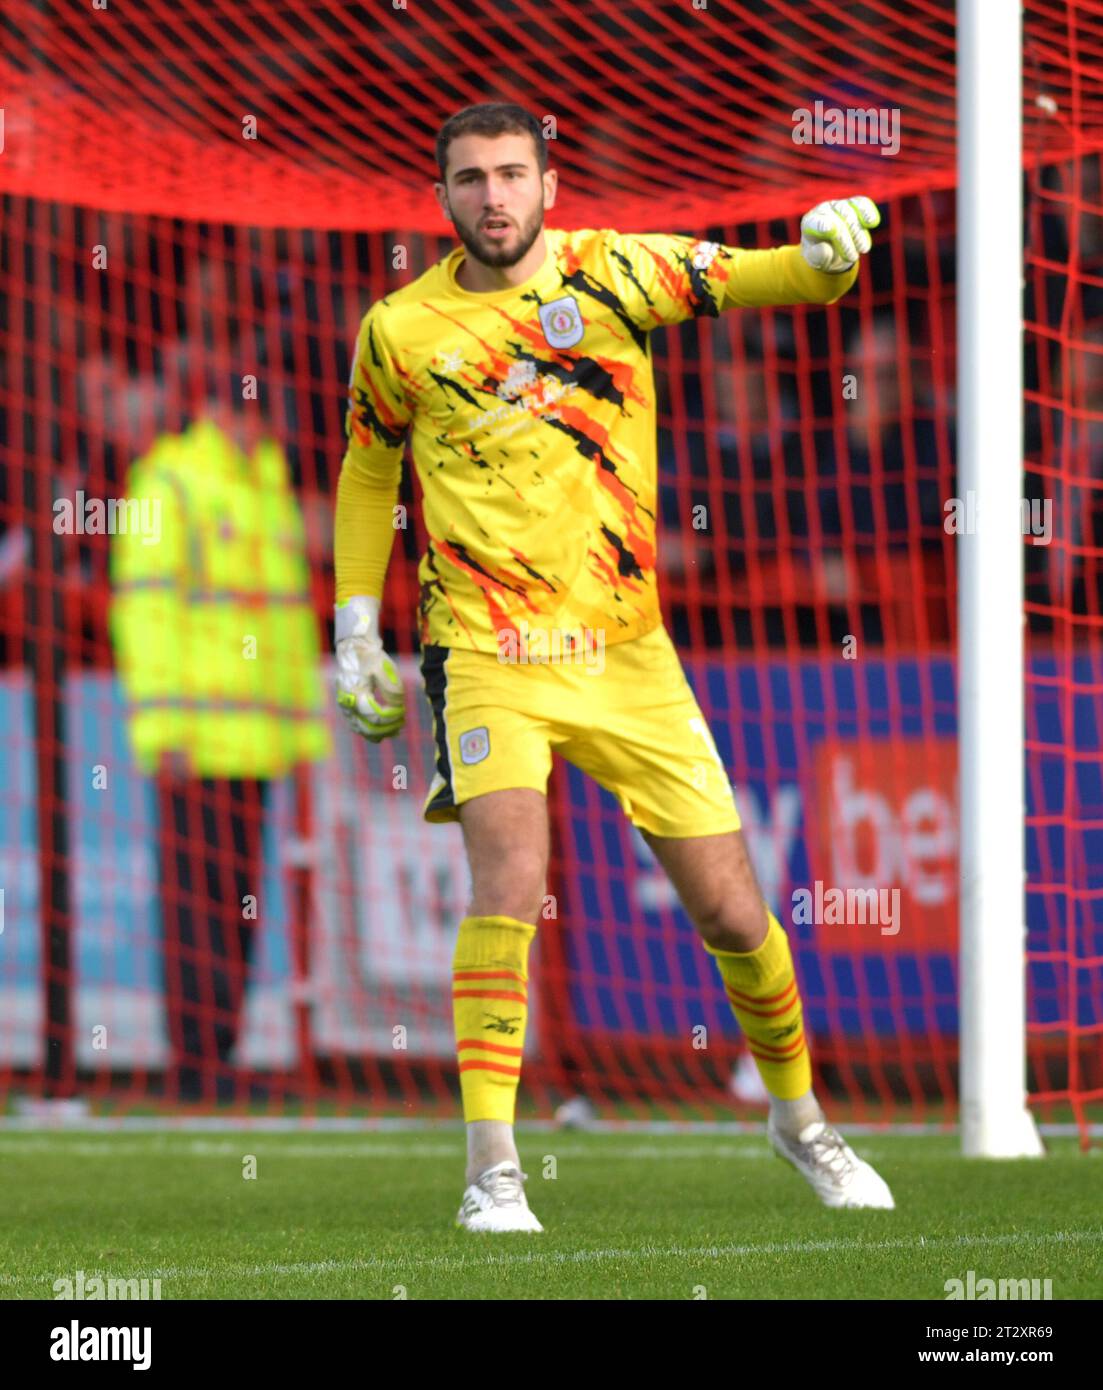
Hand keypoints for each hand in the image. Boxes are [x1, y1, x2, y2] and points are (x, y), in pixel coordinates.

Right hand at [334, 595, 404, 742]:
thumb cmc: (371, 656)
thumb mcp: (385, 668)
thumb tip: (398, 707)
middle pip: (369, 727)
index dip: (391, 717)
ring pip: (363, 729)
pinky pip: (358, 726)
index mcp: (356, 693)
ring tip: (397, 730)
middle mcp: (348, 703)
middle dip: (388, 727)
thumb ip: (392, 689)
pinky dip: (372, 730)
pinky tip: (386, 731)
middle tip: (402, 724)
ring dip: (381, 732)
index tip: (403, 713)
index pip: (375, 716)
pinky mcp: (348, 708)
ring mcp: (346, 707)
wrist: (354, 650)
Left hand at [800, 196, 879, 272]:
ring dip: (858, 233)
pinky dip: (868, 212)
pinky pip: (861, 203)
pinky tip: (873, 222)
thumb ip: (818, 256)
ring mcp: (838, 205)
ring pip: (850, 213)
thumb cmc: (821, 255)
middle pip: (836, 220)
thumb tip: (826, 248)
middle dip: (846, 240)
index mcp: (809, 223)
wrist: (832, 249)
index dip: (823, 225)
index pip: (815, 222)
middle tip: (852, 258)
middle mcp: (823, 210)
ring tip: (863, 250)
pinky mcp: (853, 204)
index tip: (833, 231)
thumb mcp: (816, 261)